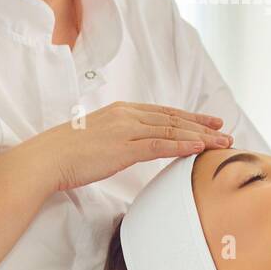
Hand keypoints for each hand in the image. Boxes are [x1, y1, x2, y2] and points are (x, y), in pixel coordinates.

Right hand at [25, 101, 233, 191]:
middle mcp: (127, 115)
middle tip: (225, 131)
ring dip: (200, 136)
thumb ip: (116, 137)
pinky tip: (199, 148)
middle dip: (202, 125)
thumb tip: (128, 146)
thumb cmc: (64, 153)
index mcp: (121, 110)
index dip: (189, 116)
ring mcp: (126, 129)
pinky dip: (182, 145)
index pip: (163, 112)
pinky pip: (160, 145)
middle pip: (173, 118)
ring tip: (221, 142)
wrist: (45, 158)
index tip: (208, 121)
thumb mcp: (96, 138)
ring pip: (172, 130)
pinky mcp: (124, 147)